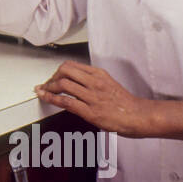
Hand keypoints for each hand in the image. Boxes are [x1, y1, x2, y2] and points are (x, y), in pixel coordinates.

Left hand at [34, 61, 154, 138]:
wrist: (138, 116)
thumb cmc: (125, 104)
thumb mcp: (108, 84)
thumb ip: (92, 81)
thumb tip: (76, 82)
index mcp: (98, 74)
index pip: (71, 65)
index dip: (57, 71)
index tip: (53, 77)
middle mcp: (94, 82)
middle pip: (64, 71)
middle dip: (51, 78)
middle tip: (47, 85)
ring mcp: (92, 96)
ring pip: (63, 84)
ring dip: (48, 88)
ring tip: (44, 92)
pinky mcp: (90, 111)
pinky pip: (66, 102)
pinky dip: (52, 99)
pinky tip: (46, 99)